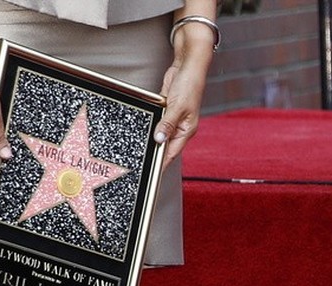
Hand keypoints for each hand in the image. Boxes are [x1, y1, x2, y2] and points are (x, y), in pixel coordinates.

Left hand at [154, 27, 213, 166]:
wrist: (187, 67)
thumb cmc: (190, 86)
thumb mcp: (177, 107)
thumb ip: (167, 124)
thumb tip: (159, 139)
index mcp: (186, 130)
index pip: (172, 152)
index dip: (163, 162)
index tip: (153, 172)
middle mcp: (180, 127)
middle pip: (166, 145)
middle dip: (155, 153)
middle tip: (142, 163)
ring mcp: (172, 119)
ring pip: (160, 134)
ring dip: (152, 139)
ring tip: (141, 150)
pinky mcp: (166, 110)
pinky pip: (157, 121)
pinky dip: (151, 125)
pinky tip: (143, 129)